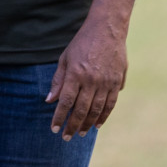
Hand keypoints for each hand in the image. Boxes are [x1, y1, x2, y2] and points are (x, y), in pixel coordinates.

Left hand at [47, 15, 127, 140]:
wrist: (107, 30)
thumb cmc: (82, 43)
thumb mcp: (65, 58)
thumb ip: (58, 81)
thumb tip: (50, 100)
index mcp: (75, 73)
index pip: (65, 102)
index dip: (59, 117)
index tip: (54, 129)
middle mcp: (91, 80)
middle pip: (80, 109)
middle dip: (72, 126)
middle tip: (66, 137)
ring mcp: (106, 82)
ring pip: (96, 110)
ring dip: (88, 124)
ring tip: (81, 133)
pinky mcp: (116, 81)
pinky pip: (110, 104)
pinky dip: (104, 116)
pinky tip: (97, 124)